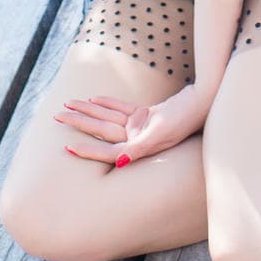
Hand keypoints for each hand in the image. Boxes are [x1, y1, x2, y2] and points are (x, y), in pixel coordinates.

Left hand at [53, 84, 207, 166]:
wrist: (204, 102)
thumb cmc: (185, 118)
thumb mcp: (162, 132)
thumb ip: (140, 148)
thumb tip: (120, 161)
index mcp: (139, 147)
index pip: (107, 151)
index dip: (88, 151)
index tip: (68, 148)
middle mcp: (137, 138)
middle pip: (102, 130)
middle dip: (79, 123)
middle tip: (56, 117)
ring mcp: (140, 126)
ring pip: (108, 117)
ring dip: (88, 111)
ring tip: (67, 105)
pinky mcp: (146, 114)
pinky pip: (122, 108)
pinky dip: (108, 103)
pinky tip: (92, 99)